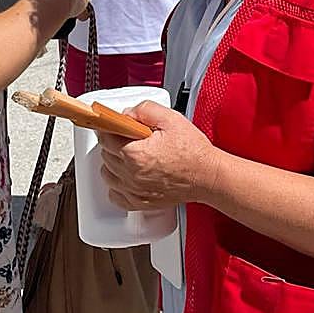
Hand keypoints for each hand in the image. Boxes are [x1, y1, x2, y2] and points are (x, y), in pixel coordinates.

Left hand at [99, 101, 221, 209]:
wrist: (208, 176)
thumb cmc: (193, 151)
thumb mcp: (170, 118)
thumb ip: (144, 110)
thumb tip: (126, 114)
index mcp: (135, 153)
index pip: (105, 137)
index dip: (109, 127)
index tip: (113, 125)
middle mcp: (131, 174)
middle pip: (105, 155)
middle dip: (113, 143)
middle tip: (128, 137)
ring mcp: (134, 190)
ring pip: (107, 174)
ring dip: (113, 163)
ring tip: (129, 155)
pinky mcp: (140, 202)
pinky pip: (116, 195)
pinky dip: (117, 185)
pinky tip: (127, 176)